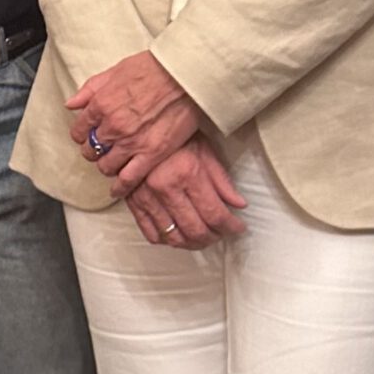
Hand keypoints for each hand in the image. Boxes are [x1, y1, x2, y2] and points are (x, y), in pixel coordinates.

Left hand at [69, 52, 200, 192]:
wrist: (185, 75)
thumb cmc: (154, 68)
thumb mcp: (115, 71)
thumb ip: (90, 89)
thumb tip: (71, 104)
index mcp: (101, 105)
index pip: (79, 130)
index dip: (82, 135)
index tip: (88, 136)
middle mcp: (112, 127)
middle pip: (91, 150)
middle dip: (94, 150)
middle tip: (102, 149)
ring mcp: (131, 143)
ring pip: (106, 167)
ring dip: (107, 166)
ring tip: (114, 163)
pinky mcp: (151, 154)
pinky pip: (128, 179)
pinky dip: (120, 188)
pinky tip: (118, 189)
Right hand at [124, 136, 245, 248]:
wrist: (139, 129)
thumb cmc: (176, 138)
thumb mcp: (205, 150)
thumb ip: (222, 180)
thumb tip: (240, 204)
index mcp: (187, 173)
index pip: (215, 213)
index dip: (231, 226)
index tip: (238, 227)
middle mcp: (166, 189)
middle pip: (195, 230)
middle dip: (213, 238)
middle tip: (222, 233)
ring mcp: (147, 198)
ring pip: (174, 237)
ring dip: (193, 243)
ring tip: (203, 237)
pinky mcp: (133, 203)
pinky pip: (151, 234)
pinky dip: (168, 240)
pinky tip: (179, 234)